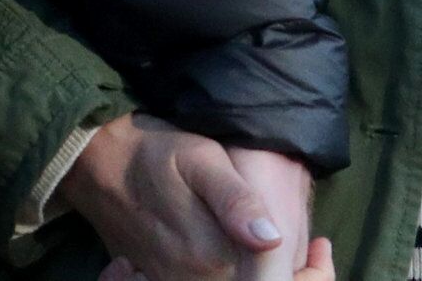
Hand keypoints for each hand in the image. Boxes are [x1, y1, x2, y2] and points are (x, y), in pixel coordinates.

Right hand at [64, 114, 315, 280]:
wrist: (97, 164)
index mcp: (212, 259)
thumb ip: (237, 201)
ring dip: (266, 275)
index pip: (275, 279)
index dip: (308, 273)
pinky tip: (251, 252)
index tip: (325, 250)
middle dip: (292, 276)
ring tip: (291, 252)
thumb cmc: (155, 153)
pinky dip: (235, 274)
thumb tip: (272, 239)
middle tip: (318, 252)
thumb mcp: (201, 160)